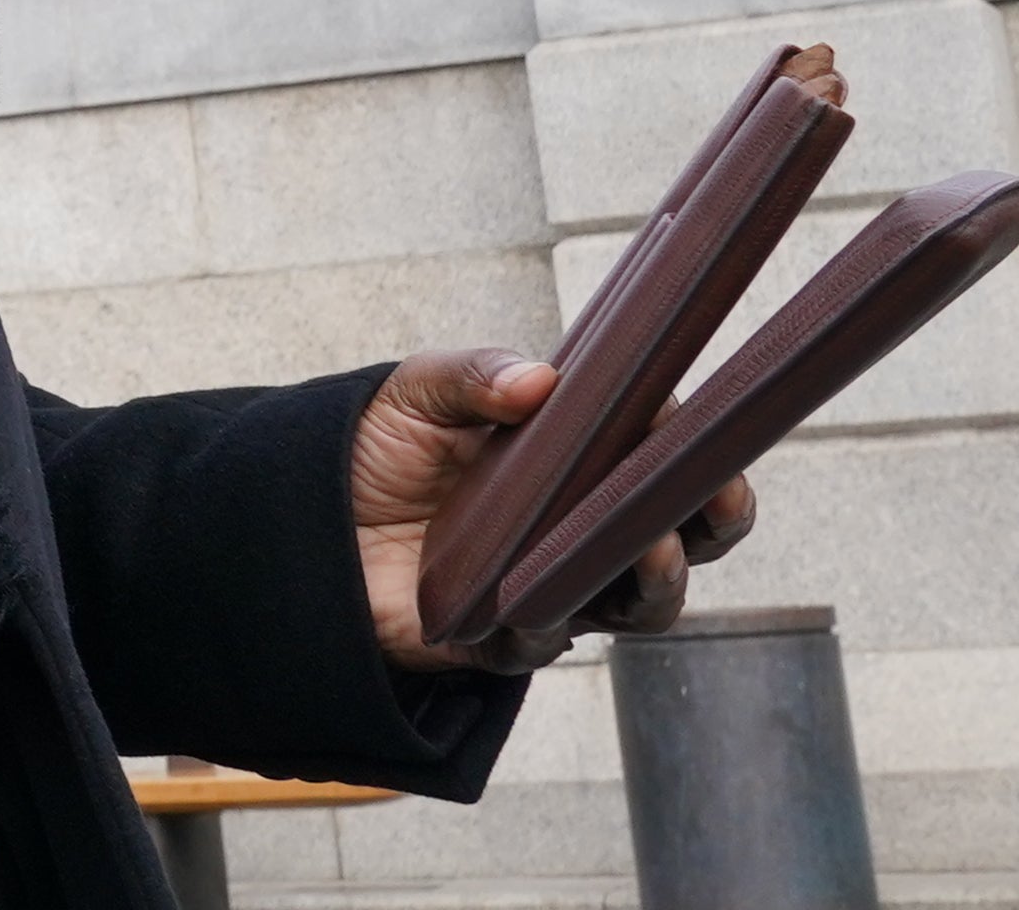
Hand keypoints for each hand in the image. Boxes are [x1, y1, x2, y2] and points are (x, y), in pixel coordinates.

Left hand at [349, 347, 753, 673]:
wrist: (301, 519)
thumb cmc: (373, 451)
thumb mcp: (418, 393)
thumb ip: (474, 375)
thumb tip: (539, 381)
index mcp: (576, 467)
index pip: (661, 458)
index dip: (691, 442)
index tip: (691, 419)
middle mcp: (578, 533)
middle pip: (683, 540)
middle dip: (716, 520)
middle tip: (717, 495)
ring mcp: (547, 589)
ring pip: (639, 604)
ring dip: (657, 579)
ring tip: (649, 546)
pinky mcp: (498, 637)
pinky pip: (541, 643)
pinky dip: (547, 624)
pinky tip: (537, 604)